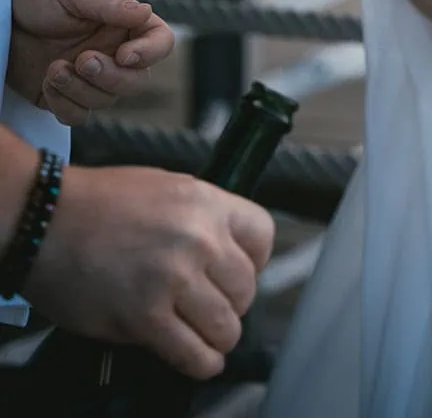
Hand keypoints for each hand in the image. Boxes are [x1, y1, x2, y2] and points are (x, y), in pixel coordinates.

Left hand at [8, 0, 173, 125]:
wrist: (2, 9)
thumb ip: (111, 3)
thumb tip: (146, 12)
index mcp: (126, 23)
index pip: (160, 42)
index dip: (150, 53)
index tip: (124, 54)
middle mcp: (114, 52)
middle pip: (136, 81)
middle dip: (111, 77)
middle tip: (83, 60)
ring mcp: (91, 77)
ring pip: (105, 101)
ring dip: (80, 89)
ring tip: (55, 67)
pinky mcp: (65, 95)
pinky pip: (77, 115)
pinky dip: (64, 104)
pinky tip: (47, 81)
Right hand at [27, 164, 274, 379]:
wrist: (48, 220)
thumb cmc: (100, 203)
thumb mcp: (166, 189)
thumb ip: (199, 218)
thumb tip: (222, 251)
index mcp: (206, 201)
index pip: (262, 236)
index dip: (254, 261)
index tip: (239, 273)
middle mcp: (199, 238)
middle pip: (246, 288)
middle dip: (232, 304)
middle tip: (211, 308)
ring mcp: (174, 279)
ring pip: (226, 327)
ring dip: (217, 338)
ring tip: (204, 336)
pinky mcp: (146, 317)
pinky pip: (193, 353)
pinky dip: (201, 363)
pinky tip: (198, 360)